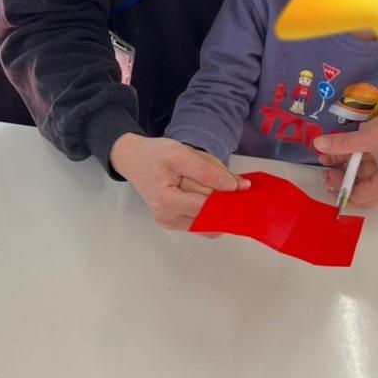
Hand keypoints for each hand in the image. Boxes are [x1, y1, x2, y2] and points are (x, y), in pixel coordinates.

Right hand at [110, 134, 249, 230]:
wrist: (133, 159)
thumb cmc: (154, 155)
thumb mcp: (181, 153)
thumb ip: (209, 171)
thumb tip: (238, 187)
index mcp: (167, 201)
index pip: (208, 208)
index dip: (228, 199)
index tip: (244, 188)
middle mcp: (168, 218)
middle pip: (210, 218)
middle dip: (225, 203)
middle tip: (233, 184)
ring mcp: (171, 224)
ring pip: (209, 223)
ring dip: (218, 208)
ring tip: (216, 187)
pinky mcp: (175, 224)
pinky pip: (202, 222)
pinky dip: (211, 210)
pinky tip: (209, 194)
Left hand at [312, 101, 377, 207]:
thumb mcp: (371, 136)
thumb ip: (343, 143)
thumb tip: (318, 145)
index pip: (356, 196)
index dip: (338, 185)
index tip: (326, 169)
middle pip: (365, 192)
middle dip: (345, 179)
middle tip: (330, 165)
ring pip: (374, 179)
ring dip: (356, 168)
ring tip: (342, 150)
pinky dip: (370, 163)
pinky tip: (362, 147)